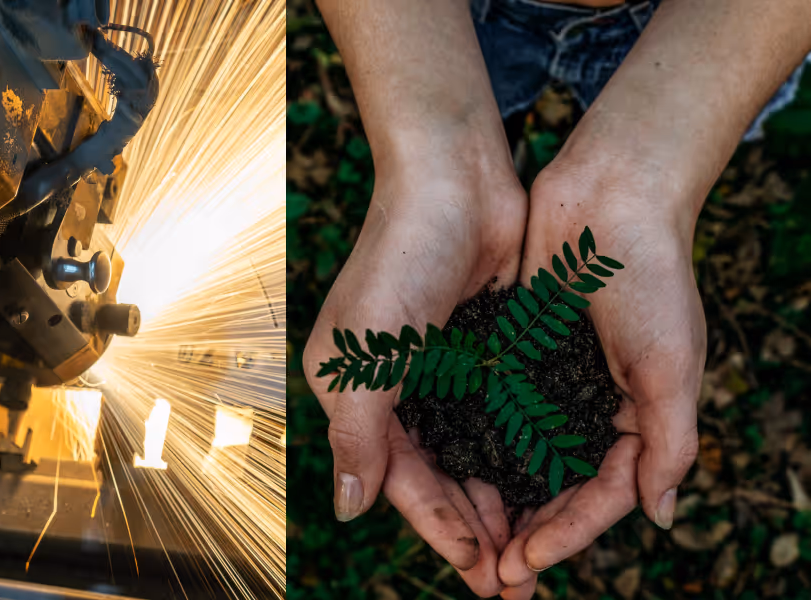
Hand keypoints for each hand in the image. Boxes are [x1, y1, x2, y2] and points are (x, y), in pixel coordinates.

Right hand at [303, 165, 526, 596]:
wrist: (454, 179)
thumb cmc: (399, 259)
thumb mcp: (365, 354)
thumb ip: (357, 435)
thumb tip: (346, 509)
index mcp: (356, 391)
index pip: (396, 476)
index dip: (436, 526)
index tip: (477, 567)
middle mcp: (396, 387)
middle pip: (435, 475)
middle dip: (471, 527)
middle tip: (511, 579)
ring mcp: (442, 370)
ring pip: (471, 453)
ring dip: (498, 500)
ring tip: (532, 548)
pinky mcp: (483, 350)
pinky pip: (500, 415)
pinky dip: (517, 452)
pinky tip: (544, 483)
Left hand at [496, 159, 704, 588]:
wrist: (609, 193)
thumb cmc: (650, 275)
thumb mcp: (670, 364)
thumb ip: (669, 442)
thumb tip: (659, 517)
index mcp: (635, 415)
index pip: (598, 493)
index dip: (565, 533)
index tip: (526, 564)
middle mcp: (588, 403)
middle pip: (552, 483)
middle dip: (524, 528)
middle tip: (489, 575)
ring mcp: (547, 377)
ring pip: (516, 452)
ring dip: (493, 495)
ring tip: (465, 537)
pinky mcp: (513, 348)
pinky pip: (490, 405)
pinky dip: (473, 439)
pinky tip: (447, 468)